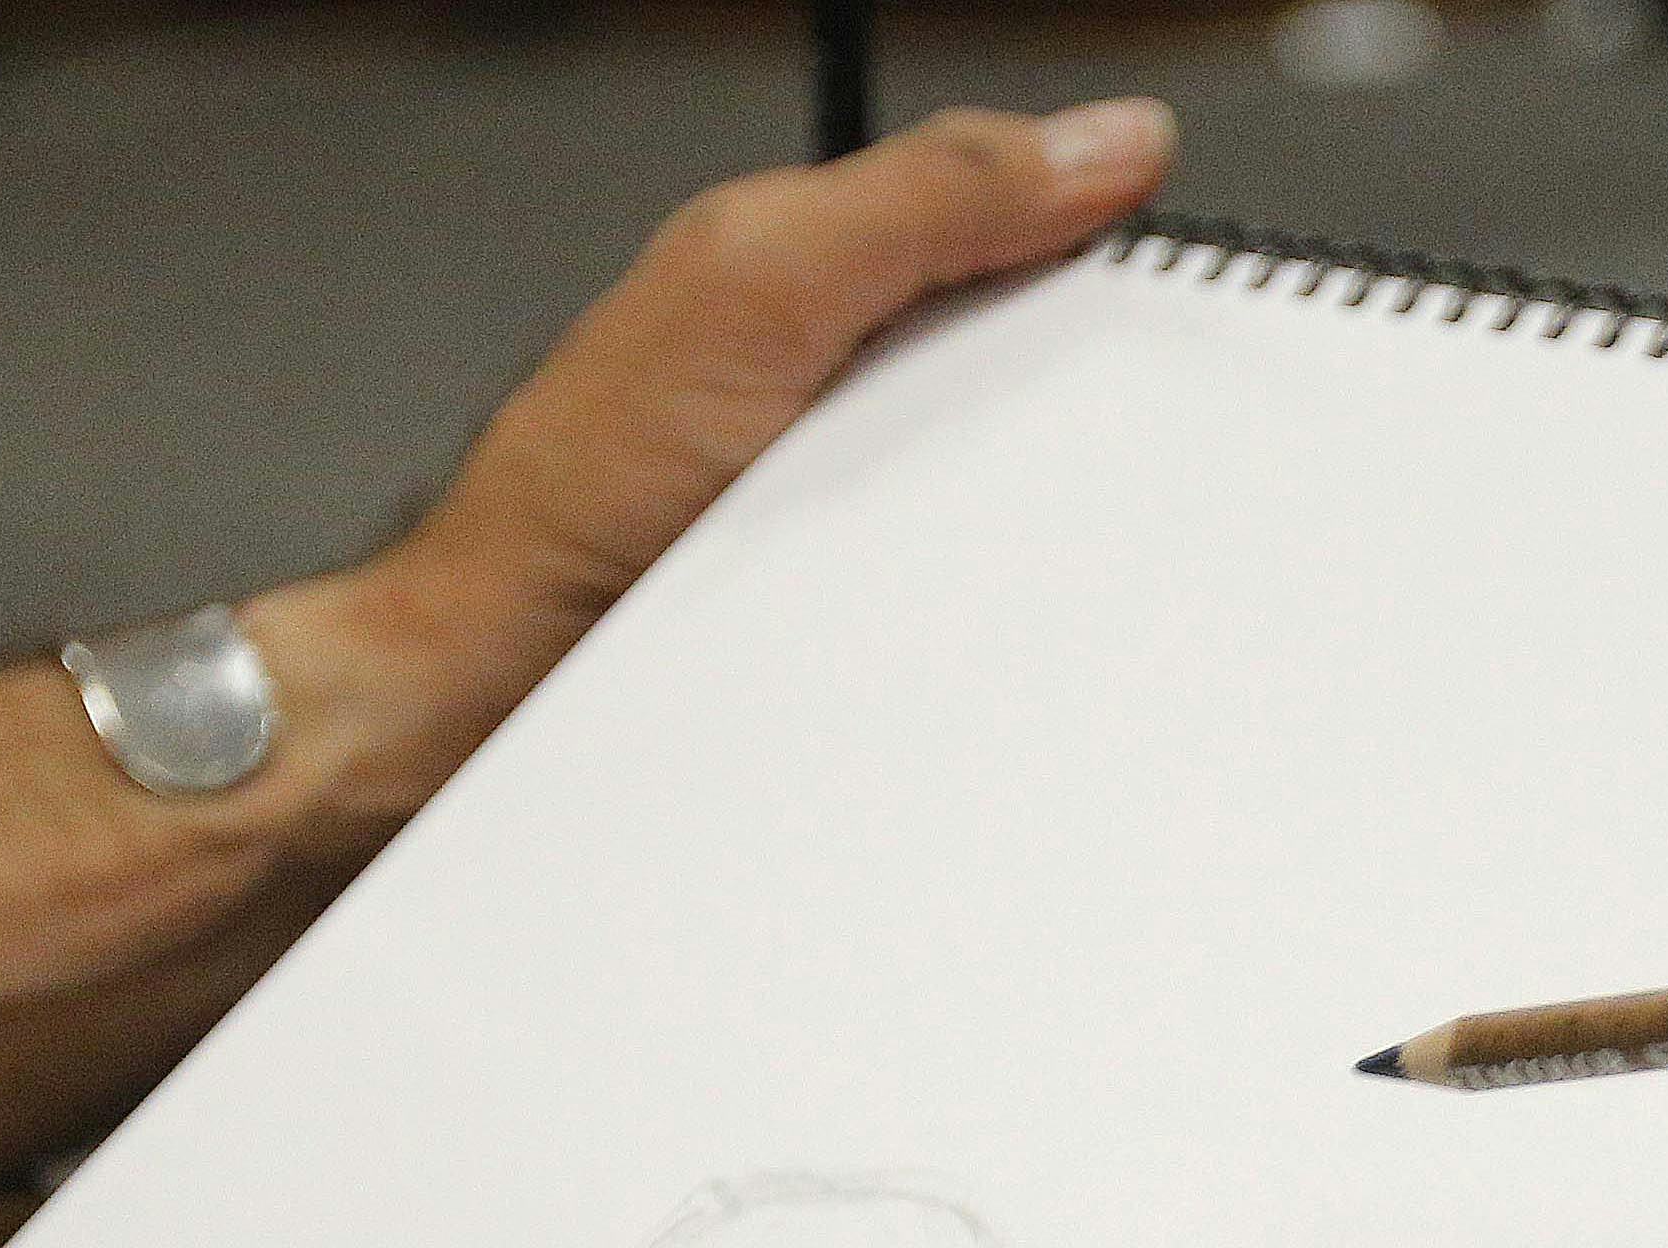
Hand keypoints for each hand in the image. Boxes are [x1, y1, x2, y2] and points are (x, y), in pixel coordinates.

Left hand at [260, 101, 1175, 819]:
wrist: (497, 687)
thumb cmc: (579, 493)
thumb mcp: (762, 286)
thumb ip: (927, 199)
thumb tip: (1101, 141)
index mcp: (828, 267)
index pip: (1023, 224)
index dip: (1106, 248)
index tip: (1170, 295)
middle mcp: (847, 377)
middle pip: (1039, 369)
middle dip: (1083, 407)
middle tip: (1076, 440)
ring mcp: (859, 501)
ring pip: (1024, 496)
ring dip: (1046, 528)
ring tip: (1016, 538)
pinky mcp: (868, 612)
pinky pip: (986, 599)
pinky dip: (1002, 611)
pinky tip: (988, 617)